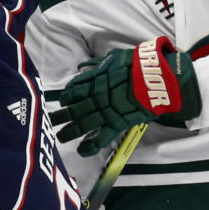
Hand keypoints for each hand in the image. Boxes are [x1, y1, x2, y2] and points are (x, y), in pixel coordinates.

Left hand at [47, 37, 201, 155]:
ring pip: (82, 124)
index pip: (75, 90)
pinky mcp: (116, 124)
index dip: (67, 96)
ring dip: (69, 131)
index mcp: (95, 81)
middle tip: (52, 120)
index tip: (62, 100)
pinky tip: (81, 151)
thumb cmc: (138, 65)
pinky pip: (100, 138)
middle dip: (62, 115)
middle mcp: (96, 97)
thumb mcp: (115, 58)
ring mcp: (105, 112)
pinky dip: (90, 146)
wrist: (156, 77)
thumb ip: (98, 64)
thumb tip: (83, 66)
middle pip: (74, 108)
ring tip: (60, 137)